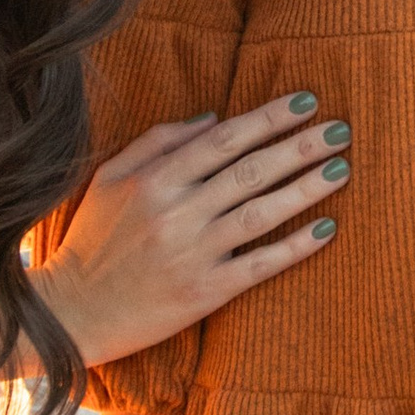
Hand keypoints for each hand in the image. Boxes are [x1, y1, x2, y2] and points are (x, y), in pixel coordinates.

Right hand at [38, 96, 351, 367]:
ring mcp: (193, 253)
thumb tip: (213, 119)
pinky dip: (295, 246)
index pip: (224, 139)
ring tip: (342, 168)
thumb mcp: (110, 179)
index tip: (306, 101)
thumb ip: (157, 142)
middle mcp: (177, 212)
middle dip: (300, 146)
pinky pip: (260, 264)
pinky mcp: (205, 292)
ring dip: (307, 188)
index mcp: (155, 179)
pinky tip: (327, 229)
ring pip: (262, 212)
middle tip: (341, 129)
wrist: (72, 313)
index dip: (268, 118)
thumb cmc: (91, 240)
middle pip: (251, 170)